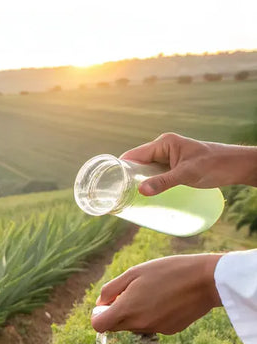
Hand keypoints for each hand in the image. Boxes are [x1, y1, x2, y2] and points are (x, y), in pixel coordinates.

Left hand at [92, 254, 222, 334]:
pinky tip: (167, 300)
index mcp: (127, 309)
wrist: (207, 280)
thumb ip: (111, 290)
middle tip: (130, 293)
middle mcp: (140, 324)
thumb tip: (99, 304)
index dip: (98, 315)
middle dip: (116, 313)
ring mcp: (156, 329)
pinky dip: (152, 315)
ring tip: (152, 292)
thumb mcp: (134, 273)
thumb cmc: (168, 271)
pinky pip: (152, 325)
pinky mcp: (170, 330)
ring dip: (135, 314)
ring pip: (134, 326)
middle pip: (115, 326)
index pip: (99, 326)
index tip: (107, 304)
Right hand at [121, 133, 256, 195]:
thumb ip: (164, 182)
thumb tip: (140, 191)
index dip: (119, 168)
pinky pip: (155, 176)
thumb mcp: (188, 174)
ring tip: (124, 199)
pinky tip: (143, 197)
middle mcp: (163, 149)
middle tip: (115, 196)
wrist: (237, 166)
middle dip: (126, 178)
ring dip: (136, 183)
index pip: (134, 155)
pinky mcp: (174, 168)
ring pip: (145, 171)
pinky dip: (148, 185)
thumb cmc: (216, 164)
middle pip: (137, 164)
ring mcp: (168, 159)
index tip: (107, 183)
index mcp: (163, 143)